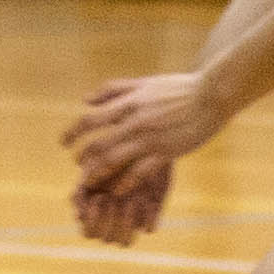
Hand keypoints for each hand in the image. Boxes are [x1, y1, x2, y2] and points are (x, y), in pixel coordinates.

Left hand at [63, 71, 225, 187]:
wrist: (210, 96)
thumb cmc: (178, 88)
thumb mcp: (143, 83)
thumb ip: (113, 90)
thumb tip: (84, 99)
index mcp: (128, 102)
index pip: (91, 119)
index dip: (73, 132)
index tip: (63, 142)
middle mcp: (135, 121)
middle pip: (99, 144)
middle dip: (84, 158)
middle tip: (77, 165)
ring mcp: (150, 138)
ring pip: (115, 160)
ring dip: (99, 173)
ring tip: (90, 181)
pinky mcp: (166, 152)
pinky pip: (139, 172)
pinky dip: (125, 182)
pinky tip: (118, 190)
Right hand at [71, 152, 173, 246]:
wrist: (141, 145)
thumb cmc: (110, 155)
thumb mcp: (92, 169)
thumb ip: (81, 191)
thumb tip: (78, 217)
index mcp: (93, 213)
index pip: (89, 232)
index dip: (92, 221)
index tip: (98, 198)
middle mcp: (111, 221)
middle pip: (106, 239)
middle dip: (109, 221)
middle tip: (113, 199)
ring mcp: (131, 221)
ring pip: (125, 242)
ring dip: (126, 224)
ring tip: (131, 200)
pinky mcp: (150, 216)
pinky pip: (149, 229)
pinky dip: (148, 218)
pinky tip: (148, 201)